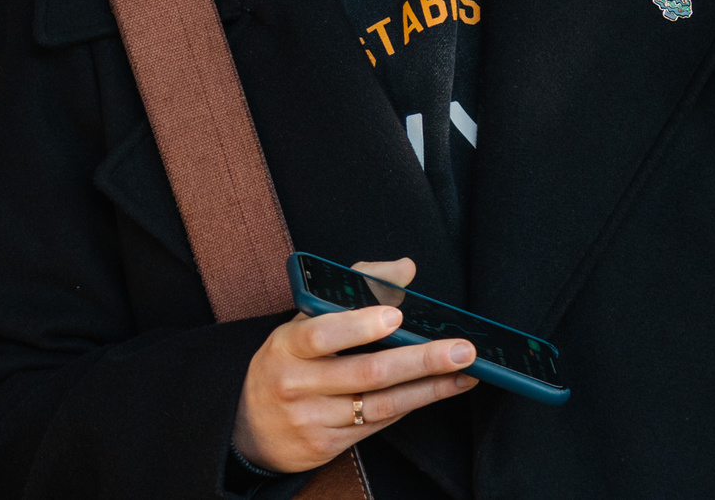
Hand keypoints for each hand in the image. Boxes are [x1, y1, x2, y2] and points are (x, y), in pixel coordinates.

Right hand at [231, 258, 476, 473]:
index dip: (360, 325)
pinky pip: (376, 424)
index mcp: (287, 344)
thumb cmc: (291, 359)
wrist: (248, 427)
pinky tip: (437, 391)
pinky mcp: (324, 445)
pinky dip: (410, 405)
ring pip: (380, 404)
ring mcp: (310, 418)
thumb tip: (404, 269)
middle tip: (463, 349)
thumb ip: (355, 286)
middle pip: (367, 372)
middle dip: (420, 361)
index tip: (398, 316)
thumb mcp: (307, 319)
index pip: (322, 333)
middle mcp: (295, 383)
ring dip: (429, 388)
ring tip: (466, 372)